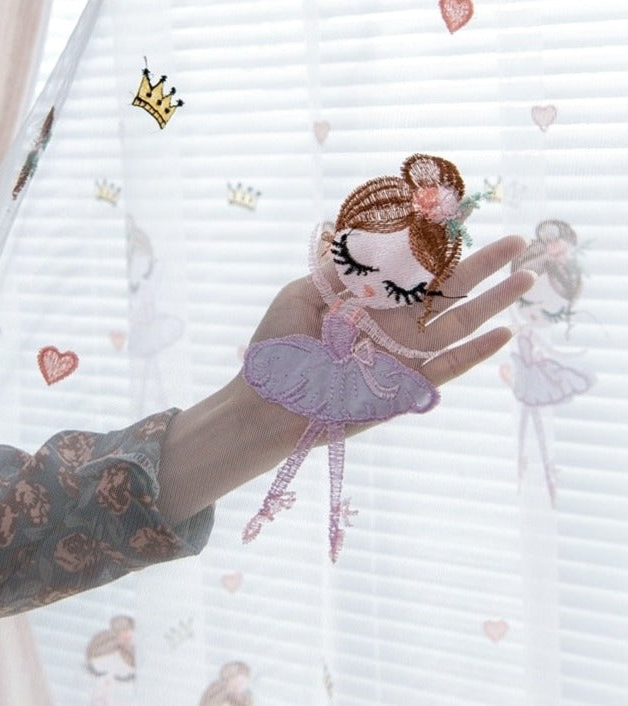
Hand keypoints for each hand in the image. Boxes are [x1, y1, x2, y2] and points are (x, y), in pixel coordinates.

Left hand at [249, 234, 534, 386]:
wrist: (268, 402)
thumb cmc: (277, 349)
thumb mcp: (299, 296)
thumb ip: (336, 270)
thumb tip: (364, 237)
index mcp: (368, 302)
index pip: (413, 271)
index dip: (442, 250)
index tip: (468, 224)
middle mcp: (391, 326)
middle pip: (445, 293)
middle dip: (482, 267)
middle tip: (518, 243)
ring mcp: (401, 356)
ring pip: (456, 326)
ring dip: (492, 304)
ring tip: (525, 278)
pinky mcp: (405, 389)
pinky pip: (445, 369)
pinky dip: (475, 354)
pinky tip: (505, 333)